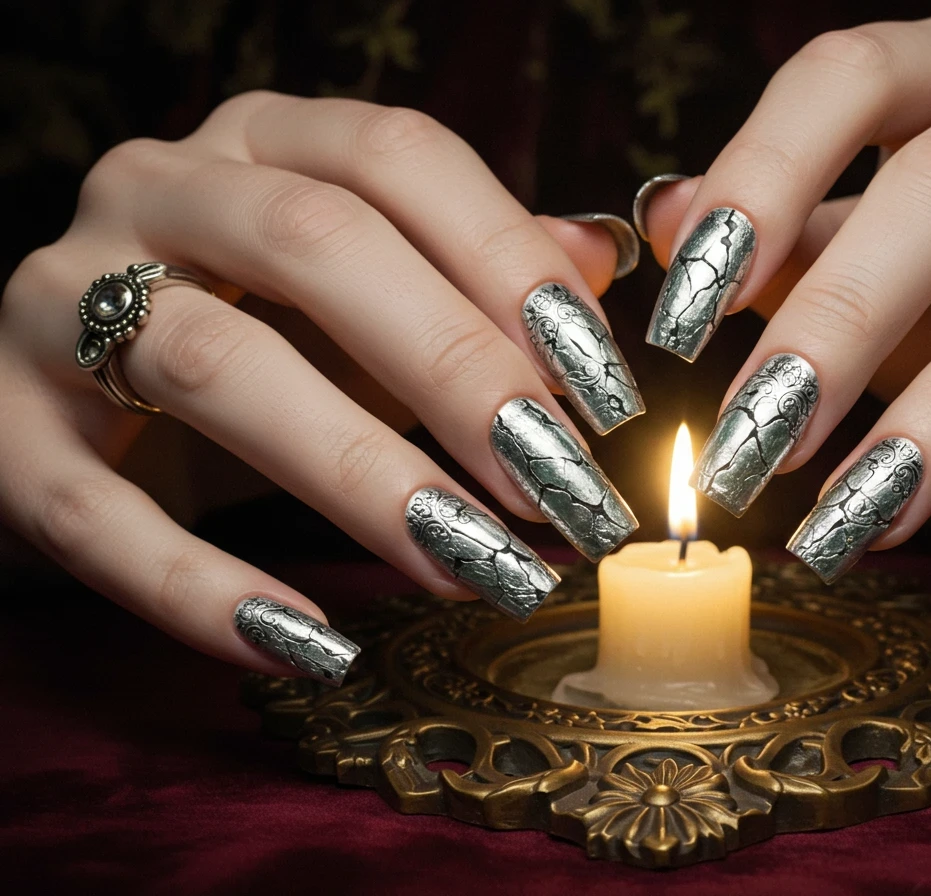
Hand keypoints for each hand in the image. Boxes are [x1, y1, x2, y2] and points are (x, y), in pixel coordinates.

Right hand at [0, 91, 643, 682]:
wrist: (73, 383)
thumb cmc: (259, 323)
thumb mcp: (372, 282)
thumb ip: (477, 264)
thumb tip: (596, 259)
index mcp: (264, 140)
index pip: (401, 160)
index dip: (513, 264)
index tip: (604, 389)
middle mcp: (156, 189)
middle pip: (320, 246)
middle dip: (460, 372)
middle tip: (559, 487)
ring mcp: (58, 300)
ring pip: (216, 368)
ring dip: (365, 478)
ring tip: (477, 566)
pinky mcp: (6, 429)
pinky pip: (96, 513)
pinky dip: (205, 589)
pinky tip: (317, 644)